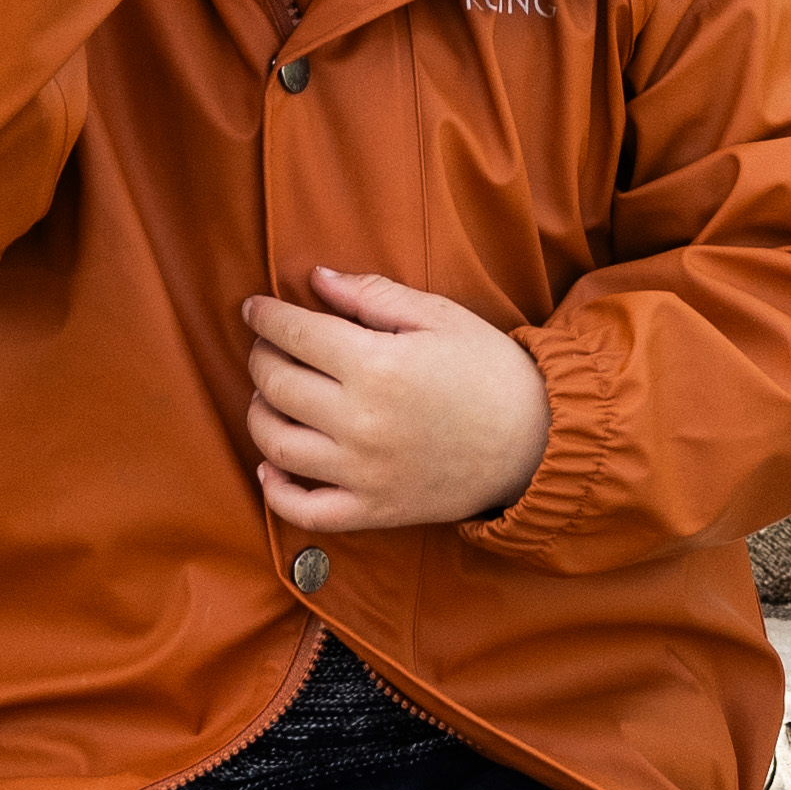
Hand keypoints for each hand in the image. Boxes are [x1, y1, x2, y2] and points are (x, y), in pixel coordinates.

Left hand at [242, 267, 551, 538]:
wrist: (536, 442)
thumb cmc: (489, 371)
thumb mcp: (438, 317)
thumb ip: (371, 295)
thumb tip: (315, 279)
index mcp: (378, 365)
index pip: (293, 334)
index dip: (265, 316)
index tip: (254, 307)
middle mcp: (361, 422)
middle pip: (275, 384)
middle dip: (260, 356)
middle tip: (268, 345)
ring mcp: (363, 472)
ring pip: (275, 442)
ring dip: (259, 412)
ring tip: (271, 396)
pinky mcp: (373, 509)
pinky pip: (303, 509)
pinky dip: (275, 489)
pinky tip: (271, 464)